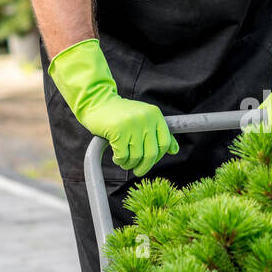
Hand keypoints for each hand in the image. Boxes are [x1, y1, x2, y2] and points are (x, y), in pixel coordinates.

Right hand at [48, 38, 178, 175]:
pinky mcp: (118, 131)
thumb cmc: (121, 113)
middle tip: (138, 171)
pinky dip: (119, 160)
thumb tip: (174, 150)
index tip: (150, 161)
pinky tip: (116, 157)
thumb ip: (158, 132)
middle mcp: (146, 118)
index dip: (158, 156)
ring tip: (123, 161)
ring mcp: (132, 124)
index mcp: (154, 114)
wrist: (97, 101)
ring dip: (129, 164)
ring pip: (136, 157)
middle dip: (144, 167)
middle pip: (152, 153)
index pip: (165, 142)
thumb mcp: (143, 118)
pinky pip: (123, 156)